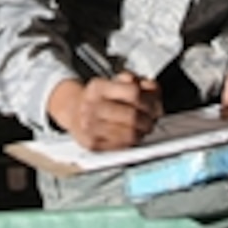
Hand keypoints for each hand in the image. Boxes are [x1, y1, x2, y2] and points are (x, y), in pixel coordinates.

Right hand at [48, 73, 162, 150]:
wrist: (72, 110)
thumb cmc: (99, 97)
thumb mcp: (114, 81)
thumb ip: (137, 81)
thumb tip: (152, 89)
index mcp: (98, 87)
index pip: (133, 92)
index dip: (150, 100)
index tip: (155, 104)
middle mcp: (92, 106)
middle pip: (133, 116)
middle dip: (149, 119)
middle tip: (152, 119)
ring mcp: (90, 126)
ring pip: (130, 134)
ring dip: (143, 132)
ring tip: (143, 127)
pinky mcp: (92, 143)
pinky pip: (122, 146)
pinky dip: (133, 141)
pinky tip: (132, 135)